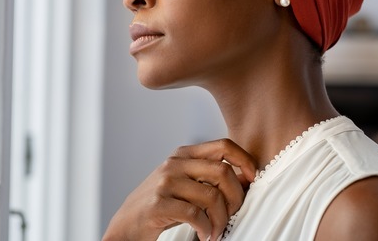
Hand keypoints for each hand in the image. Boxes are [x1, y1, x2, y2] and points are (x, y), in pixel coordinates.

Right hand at [103, 139, 256, 240]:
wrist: (125, 225)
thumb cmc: (159, 205)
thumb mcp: (185, 183)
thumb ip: (209, 176)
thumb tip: (246, 178)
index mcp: (184, 154)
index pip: (224, 145)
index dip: (244, 161)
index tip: (252, 180)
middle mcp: (174, 164)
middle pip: (223, 171)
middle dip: (236, 197)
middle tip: (232, 215)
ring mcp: (165, 183)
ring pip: (212, 196)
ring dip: (221, 219)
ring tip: (217, 230)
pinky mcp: (159, 204)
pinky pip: (196, 214)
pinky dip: (206, 228)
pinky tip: (204, 234)